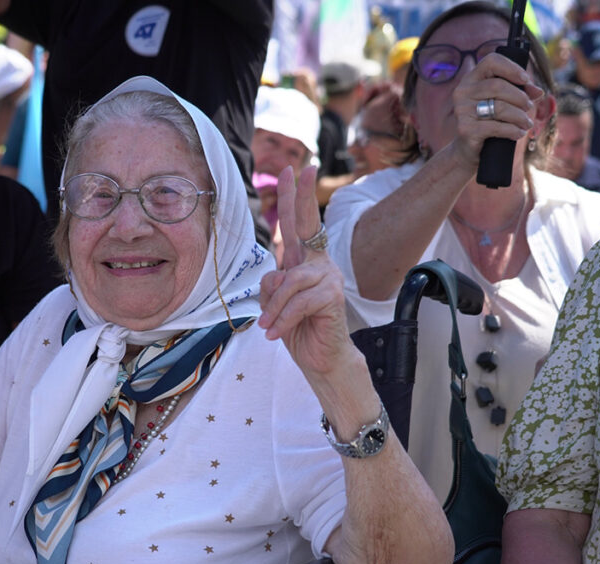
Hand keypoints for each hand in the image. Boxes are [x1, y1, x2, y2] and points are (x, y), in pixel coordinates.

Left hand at [258, 166, 352, 376]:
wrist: (320, 359)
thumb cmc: (298, 330)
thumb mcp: (275, 304)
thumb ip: (272, 285)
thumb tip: (275, 276)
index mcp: (304, 262)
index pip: (299, 226)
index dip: (296, 199)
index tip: (292, 170)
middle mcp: (319, 264)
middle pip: (307, 226)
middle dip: (301, 197)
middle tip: (297, 169)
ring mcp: (329, 278)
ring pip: (289, 282)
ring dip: (273, 309)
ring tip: (267, 328)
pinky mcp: (332, 296)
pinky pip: (298, 302)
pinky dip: (283, 320)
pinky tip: (275, 334)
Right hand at [451, 52, 543, 167]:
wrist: (469, 149)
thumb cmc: (489, 121)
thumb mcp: (504, 103)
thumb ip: (520, 92)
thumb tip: (538, 91)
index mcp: (471, 80)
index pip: (491, 62)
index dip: (511, 68)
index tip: (525, 80)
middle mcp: (462, 92)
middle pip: (498, 86)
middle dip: (520, 97)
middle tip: (529, 107)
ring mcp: (462, 111)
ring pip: (499, 107)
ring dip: (520, 116)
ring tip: (527, 123)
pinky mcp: (465, 129)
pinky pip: (496, 127)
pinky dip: (513, 130)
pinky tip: (518, 133)